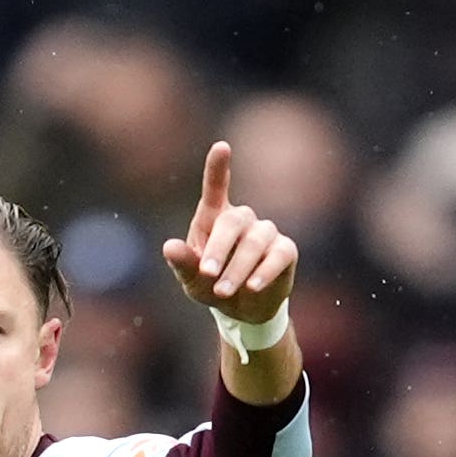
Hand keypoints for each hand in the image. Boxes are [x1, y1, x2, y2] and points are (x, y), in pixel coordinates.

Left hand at [161, 141, 297, 332]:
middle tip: (206, 274)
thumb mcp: (191, 279)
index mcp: (214, 218)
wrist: (242, 309)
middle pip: (232, 222)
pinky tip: (252, 287)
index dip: (218, 167)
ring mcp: (266, 232)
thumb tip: (169, 247)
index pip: (216, 188)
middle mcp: (242, 219)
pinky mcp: (285, 250)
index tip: (222, 147)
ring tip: (223, 292)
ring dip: (237, 269)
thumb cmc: (211, 285)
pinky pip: (278, 256)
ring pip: (254, 243)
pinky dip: (264, 272)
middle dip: (218, 249)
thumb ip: (182, 263)